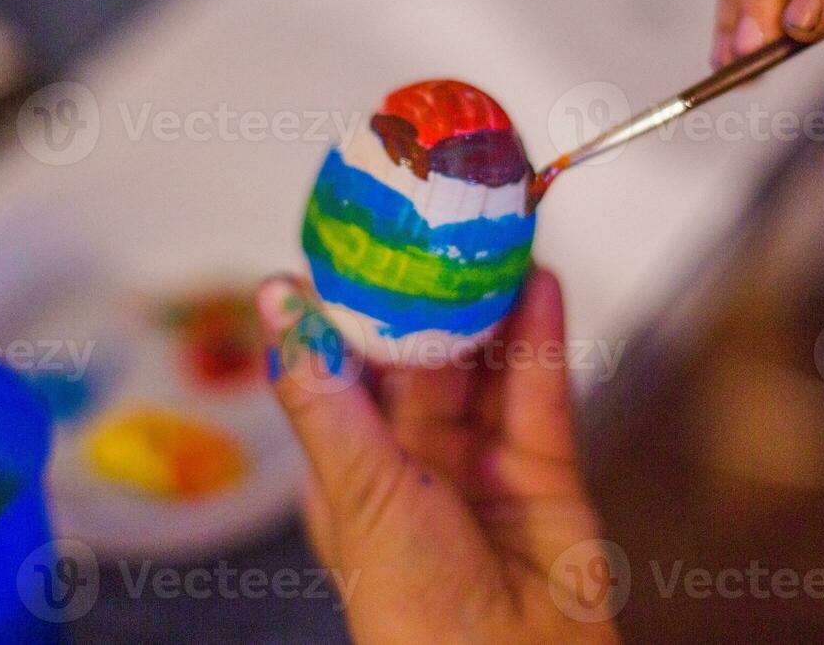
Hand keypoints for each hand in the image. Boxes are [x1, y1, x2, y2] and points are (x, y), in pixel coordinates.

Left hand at [255, 268, 620, 644]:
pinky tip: (540, 284)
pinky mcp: (546, 472)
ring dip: (490, 305)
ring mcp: (483, 463)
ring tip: (495, 234)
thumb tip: (277, 299)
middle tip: (439, 219)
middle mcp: (414, 459)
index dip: (354, 304)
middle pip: (423, 359)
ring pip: (485, 367)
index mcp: (350, 467)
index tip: (362, 235)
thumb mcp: (357, 488)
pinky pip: (541, 393)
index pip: (346, 367)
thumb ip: (325, 390)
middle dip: (430, 295)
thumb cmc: (411, 603)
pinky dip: (541, 338)